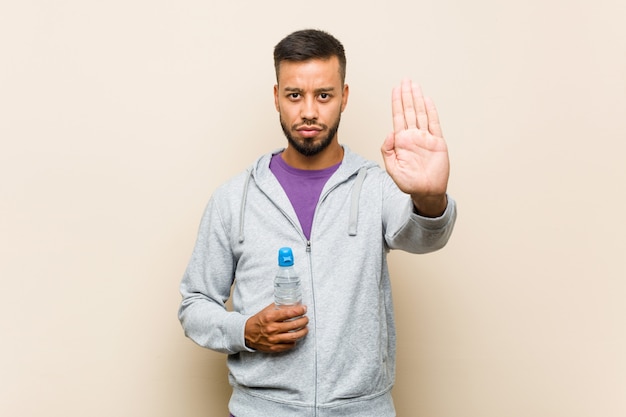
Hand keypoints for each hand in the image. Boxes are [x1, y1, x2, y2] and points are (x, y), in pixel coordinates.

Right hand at [244, 303, 308, 352]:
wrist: (246, 334)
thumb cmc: (258, 321)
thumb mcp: (266, 311)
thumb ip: (278, 307)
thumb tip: (292, 303)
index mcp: (270, 317)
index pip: (289, 313)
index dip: (299, 310)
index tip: (304, 308)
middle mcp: (272, 328)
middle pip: (294, 325)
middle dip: (304, 321)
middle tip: (306, 318)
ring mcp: (273, 339)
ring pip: (294, 336)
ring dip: (303, 332)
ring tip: (305, 328)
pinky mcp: (274, 348)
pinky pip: (289, 345)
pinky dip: (294, 341)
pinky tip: (296, 337)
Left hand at [381, 79, 449, 216]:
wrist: (426, 191)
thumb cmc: (409, 183)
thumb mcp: (392, 168)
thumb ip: (387, 151)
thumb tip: (389, 134)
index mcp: (401, 141)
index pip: (398, 116)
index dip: (397, 102)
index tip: (396, 89)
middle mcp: (413, 136)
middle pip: (409, 110)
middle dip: (406, 95)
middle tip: (405, 80)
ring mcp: (425, 138)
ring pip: (420, 113)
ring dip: (417, 99)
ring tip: (414, 85)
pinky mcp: (437, 142)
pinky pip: (434, 124)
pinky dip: (431, 111)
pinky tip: (427, 100)